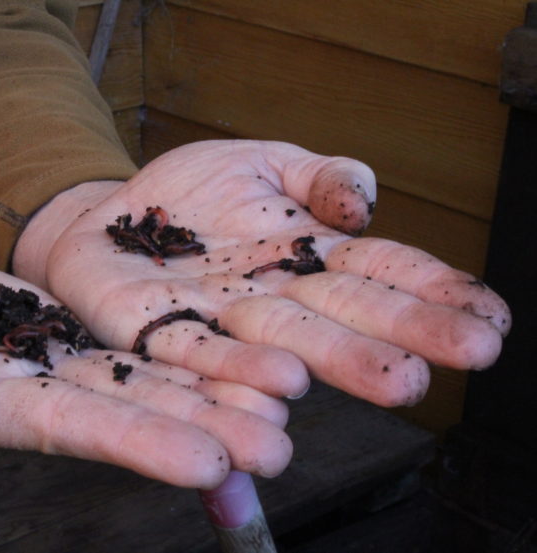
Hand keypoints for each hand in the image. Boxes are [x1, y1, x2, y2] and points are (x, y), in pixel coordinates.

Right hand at [0, 248, 290, 487]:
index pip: (67, 428)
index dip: (135, 445)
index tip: (207, 463)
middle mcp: (29, 390)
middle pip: (127, 412)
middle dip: (203, 427)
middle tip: (281, 442)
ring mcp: (49, 360)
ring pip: (143, 376)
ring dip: (212, 387)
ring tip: (287, 396)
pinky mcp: (57, 326)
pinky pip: (128, 336)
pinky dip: (181, 343)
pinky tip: (235, 341)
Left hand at [15, 140, 509, 406]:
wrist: (106, 217)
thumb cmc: (192, 194)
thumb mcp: (261, 162)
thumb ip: (319, 177)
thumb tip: (362, 204)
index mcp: (306, 256)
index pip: (379, 273)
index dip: (434, 295)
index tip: (492, 321)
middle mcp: (271, 298)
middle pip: (340, 316)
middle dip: (397, 337)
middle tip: (459, 359)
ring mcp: (215, 320)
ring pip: (279, 344)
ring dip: (335, 364)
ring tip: (394, 381)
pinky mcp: (153, 332)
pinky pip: (193, 353)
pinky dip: (233, 374)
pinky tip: (276, 390)